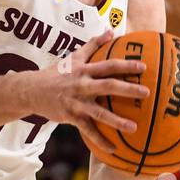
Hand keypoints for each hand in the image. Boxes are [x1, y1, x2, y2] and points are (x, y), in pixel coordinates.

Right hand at [31, 30, 150, 160]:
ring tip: (134, 127)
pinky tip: (114, 148)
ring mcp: (76, 102)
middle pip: (107, 86)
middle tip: (146, 92)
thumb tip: (110, 31)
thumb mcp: (73, 57)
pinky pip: (88, 131)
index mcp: (84, 70)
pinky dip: (100, 140)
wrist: (32, 90)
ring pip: (99, 113)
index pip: (108, 65)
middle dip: (128, 89)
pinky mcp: (71, 117)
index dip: (125, 65)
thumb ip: (93, 45)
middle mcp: (81, 85)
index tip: (144, 67)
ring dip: (117, 121)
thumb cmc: (56, 73)